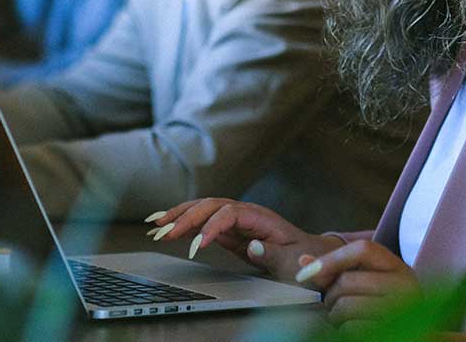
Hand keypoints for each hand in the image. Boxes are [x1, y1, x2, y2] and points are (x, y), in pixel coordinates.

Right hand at [145, 198, 342, 282]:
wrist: (309, 253)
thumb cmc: (304, 256)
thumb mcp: (294, 259)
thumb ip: (273, 254)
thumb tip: (250, 245)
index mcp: (260, 216)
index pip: (230, 213)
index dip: (212, 226)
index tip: (198, 244)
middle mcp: (244, 212)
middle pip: (210, 206)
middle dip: (186, 217)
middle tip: (164, 233)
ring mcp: (235, 219)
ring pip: (202, 210)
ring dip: (178, 216)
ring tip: (156, 227)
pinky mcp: (228, 230)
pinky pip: (202, 222)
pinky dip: (183, 223)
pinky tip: (166, 226)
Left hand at [293, 239, 419, 326]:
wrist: (417, 335)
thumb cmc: (383, 308)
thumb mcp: (368, 283)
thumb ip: (337, 270)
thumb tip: (303, 260)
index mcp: (400, 268)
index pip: (363, 249)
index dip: (330, 258)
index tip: (304, 273)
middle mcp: (406, 287)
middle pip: (347, 280)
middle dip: (330, 295)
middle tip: (333, 304)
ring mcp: (401, 311)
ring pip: (345, 306)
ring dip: (334, 315)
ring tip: (343, 318)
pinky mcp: (394, 332)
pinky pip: (351, 328)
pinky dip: (344, 331)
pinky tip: (353, 330)